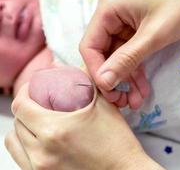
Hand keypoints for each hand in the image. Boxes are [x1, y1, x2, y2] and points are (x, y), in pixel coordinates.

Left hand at [5, 84, 163, 169]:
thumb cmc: (116, 140)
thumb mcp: (104, 105)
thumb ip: (87, 81)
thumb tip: (69, 66)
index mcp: (54, 129)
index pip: (21, 106)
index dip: (24, 91)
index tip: (33, 87)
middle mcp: (42, 151)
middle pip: (17, 123)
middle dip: (26, 107)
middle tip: (40, 101)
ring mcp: (40, 167)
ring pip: (15, 142)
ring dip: (23, 127)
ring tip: (38, 120)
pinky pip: (21, 158)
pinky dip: (26, 145)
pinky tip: (41, 139)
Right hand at [80, 0, 179, 108]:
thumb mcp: (154, 35)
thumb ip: (127, 59)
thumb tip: (104, 82)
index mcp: (108, 9)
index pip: (90, 46)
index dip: (97, 71)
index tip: (110, 92)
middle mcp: (110, 15)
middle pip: (103, 54)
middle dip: (114, 79)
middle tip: (122, 102)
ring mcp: (123, 22)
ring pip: (117, 57)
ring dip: (126, 79)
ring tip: (135, 101)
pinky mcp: (135, 29)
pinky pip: (130, 53)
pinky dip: (135, 70)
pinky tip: (142, 89)